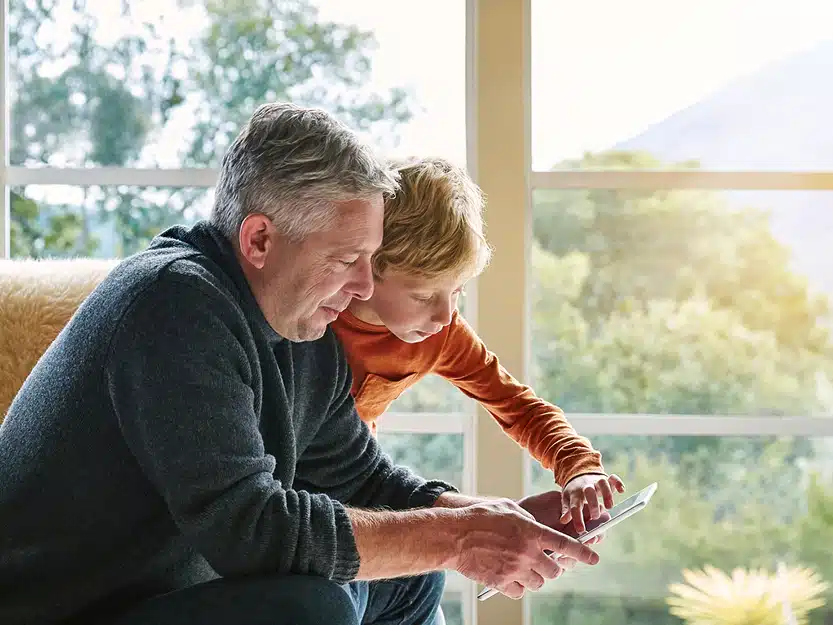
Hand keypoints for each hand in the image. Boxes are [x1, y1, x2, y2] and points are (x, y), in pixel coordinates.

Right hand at [450, 498, 598, 599]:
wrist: (454, 536)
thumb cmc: (479, 517)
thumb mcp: (509, 509)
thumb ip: (528, 520)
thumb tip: (537, 530)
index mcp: (532, 532)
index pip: (566, 546)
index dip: (583, 553)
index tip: (594, 558)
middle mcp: (527, 553)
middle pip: (555, 571)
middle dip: (553, 568)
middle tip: (543, 563)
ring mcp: (515, 569)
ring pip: (538, 583)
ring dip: (535, 577)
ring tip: (523, 567)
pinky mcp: (501, 582)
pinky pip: (520, 592)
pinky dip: (518, 586)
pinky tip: (509, 575)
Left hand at [560, 474, 625, 533]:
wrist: (578, 472)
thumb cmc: (574, 490)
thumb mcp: (567, 499)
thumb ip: (567, 510)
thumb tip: (563, 520)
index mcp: (575, 493)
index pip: (575, 506)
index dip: (577, 518)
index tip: (581, 530)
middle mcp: (586, 486)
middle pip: (589, 491)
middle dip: (593, 504)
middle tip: (595, 516)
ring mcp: (596, 481)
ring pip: (602, 483)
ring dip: (607, 494)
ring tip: (609, 506)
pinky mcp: (606, 478)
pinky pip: (613, 478)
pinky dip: (618, 483)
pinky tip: (621, 491)